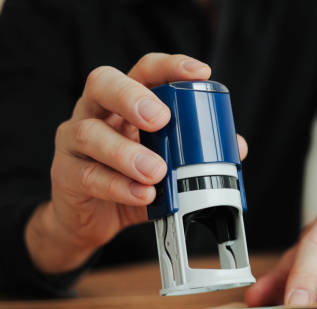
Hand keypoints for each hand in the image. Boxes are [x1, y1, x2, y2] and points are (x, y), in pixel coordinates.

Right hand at [25, 53, 247, 273]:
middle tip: (161, 119)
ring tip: (157, 172)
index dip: (170, 67)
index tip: (200, 73)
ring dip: (127, 152)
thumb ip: (198, 154)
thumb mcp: (169, 166)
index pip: (144, 71)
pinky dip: (120, 187)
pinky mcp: (66, 174)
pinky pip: (88, 175)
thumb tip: (237, 147)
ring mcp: (75, 142)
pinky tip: (143, 195)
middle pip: (103, 84)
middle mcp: (96, 113)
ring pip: (89, 132)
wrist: (93, 220)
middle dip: (133, 97)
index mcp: (125, 104)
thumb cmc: (132, 181)